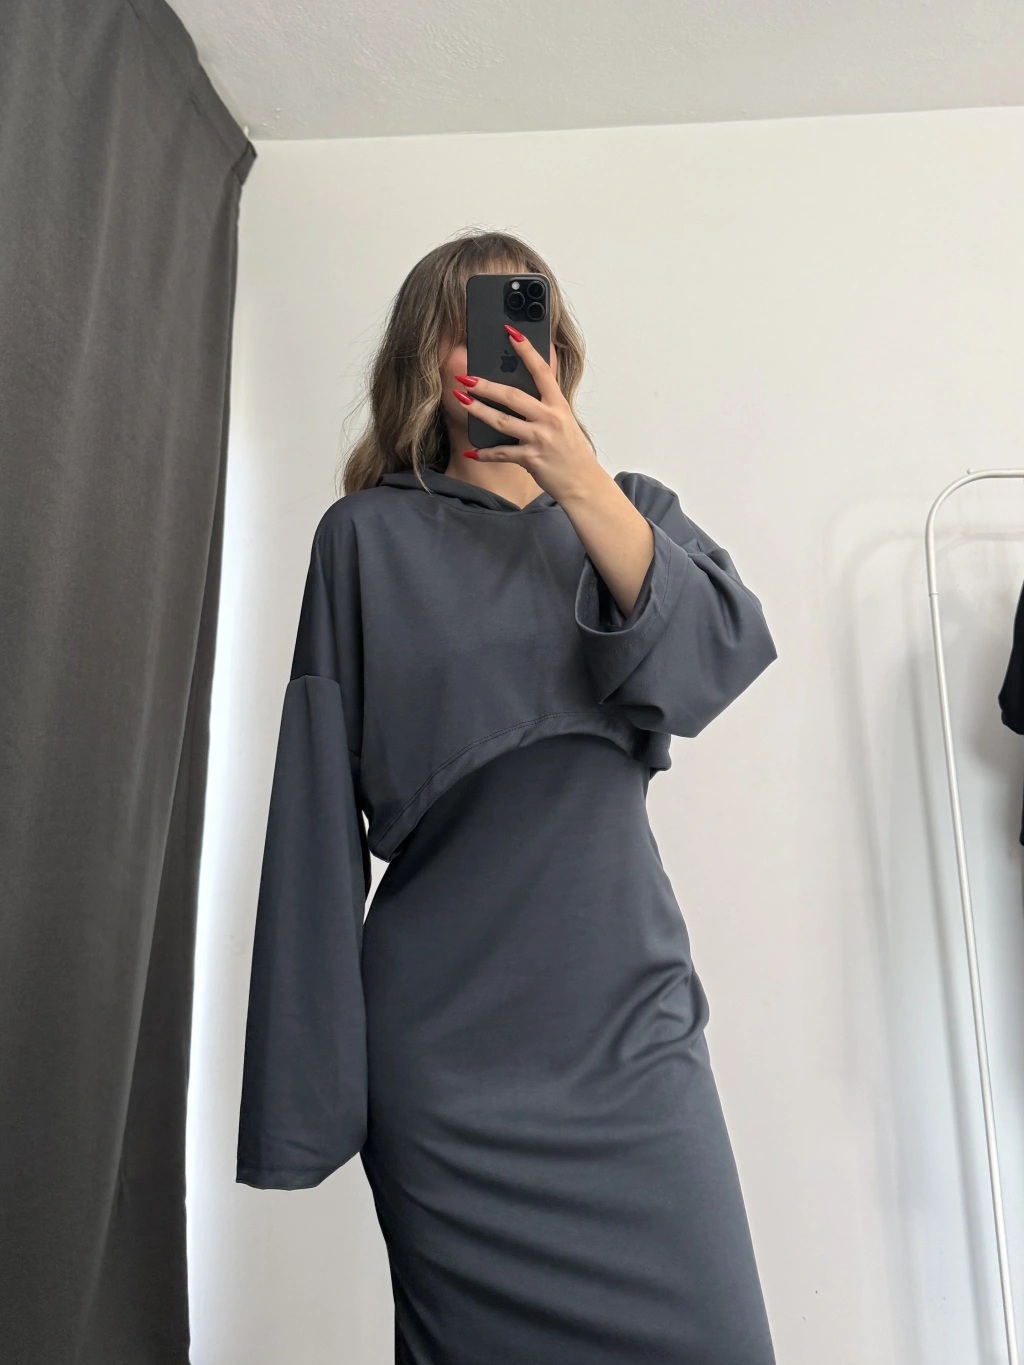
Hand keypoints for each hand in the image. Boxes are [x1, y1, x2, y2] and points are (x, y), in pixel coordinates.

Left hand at [451, 325, 598, 505]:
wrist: (583, 483)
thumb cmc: (572, 452)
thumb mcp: (564, 421)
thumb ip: (546, 404)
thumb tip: (522, 389)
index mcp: (558, 405)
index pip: (541, 371)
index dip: (526, 351)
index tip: (511, 332)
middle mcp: (549, 419)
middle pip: (513, 396)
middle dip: (486, 385)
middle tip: (466, 377)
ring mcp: (540, 439)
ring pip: (502, 421)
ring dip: (478, 410)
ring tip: (461, 400)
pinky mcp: (531, 459)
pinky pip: (502, 453)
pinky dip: (485, 453)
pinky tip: (471, 452)